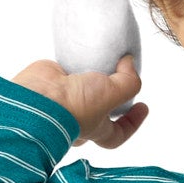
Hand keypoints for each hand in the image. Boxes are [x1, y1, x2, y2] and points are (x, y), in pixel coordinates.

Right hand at [9, 53, 148, 148]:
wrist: (39, 97)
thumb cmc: (74, 107)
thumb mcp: (112, 95)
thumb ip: (128, 82)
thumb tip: (130, 65)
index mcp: (95, 130)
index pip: (118, 133)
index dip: (133, 122)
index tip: (144, 106)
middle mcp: (80, 117)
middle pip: (102, 109)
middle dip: (113, 96)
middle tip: (122, 77)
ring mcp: (66, 99)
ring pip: (86, 88)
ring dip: (96, 75)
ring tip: (109, 58)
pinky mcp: (55, 80)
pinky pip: (71, 70)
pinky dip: (80, 60)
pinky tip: (88, 49)